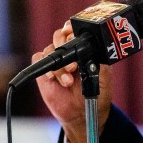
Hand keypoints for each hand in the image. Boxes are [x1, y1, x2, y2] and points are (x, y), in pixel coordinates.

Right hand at [33, 20, 112, 142]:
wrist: (83, 114)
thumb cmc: (96, 94)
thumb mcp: (104, 78)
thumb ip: (99, 63)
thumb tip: (94, 51)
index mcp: (84, 49)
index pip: (74, 30)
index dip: (70, 28)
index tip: (70, 32)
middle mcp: (68, 52)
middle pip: (59, 36)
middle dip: (64, 46)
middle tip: (73, 66)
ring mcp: (56, 62)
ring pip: (49, 50)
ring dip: (59, 65)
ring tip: (68, 81)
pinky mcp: (44, 73)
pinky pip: (38, 60)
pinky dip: (45, 68)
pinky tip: (55, 79)